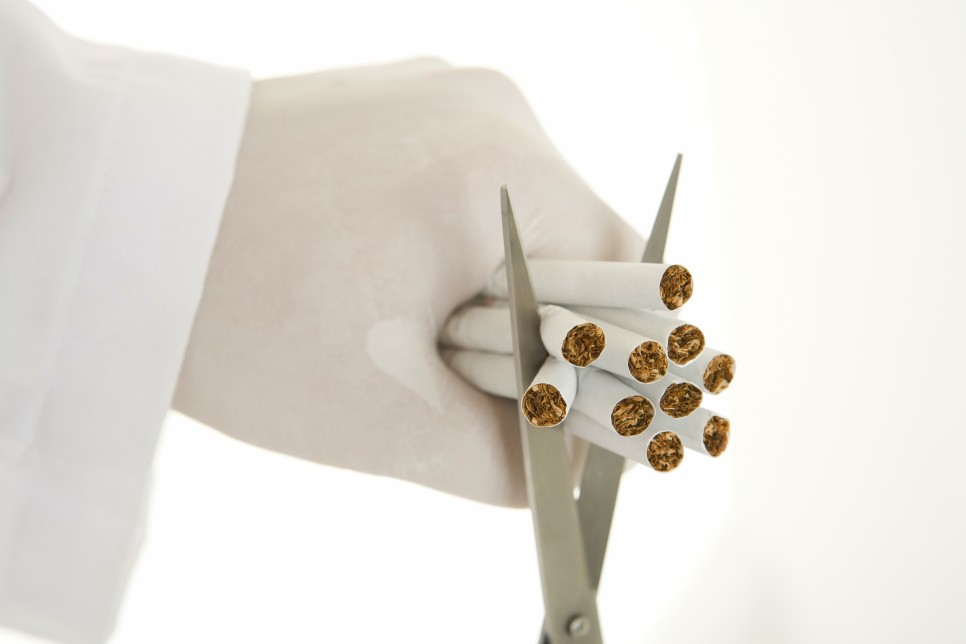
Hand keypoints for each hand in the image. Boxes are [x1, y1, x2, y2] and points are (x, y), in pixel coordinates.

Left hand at [172, 58, 643, 505]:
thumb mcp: (393, 418)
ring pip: (515, 219)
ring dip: (489, 292)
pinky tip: (380, 280)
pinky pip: (462, 187)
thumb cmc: (242, 315)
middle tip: (474, 384)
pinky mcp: (392, 102)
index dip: (618, 363)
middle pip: (574, 248)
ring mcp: (435, 92)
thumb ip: (515, 456)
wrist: (114, 225)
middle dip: (541, 331)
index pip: (631, 281)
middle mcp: (486, 106)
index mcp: (504, 168)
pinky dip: (445, 248)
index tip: (585, 414)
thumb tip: (573, 462)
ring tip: (408, 330)